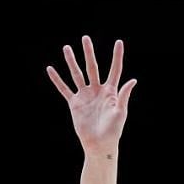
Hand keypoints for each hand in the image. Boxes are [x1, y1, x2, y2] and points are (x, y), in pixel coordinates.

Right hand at [46, 36, 135, 155]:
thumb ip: (124, 95)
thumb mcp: (120, 112)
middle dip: (88, 53)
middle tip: (85, 38)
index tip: (118, 42)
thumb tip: (132, 80)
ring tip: (66, 48)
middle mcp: (97, 90)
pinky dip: (57, 80)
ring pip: (77, 75)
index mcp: (110, 91)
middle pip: (92, 67)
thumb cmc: (113, 131)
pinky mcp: (75, 104)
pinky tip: (50, 69)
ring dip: (71, 62)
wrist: (99, 144)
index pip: (115, 69)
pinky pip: (64, 89)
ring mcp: (85, 96)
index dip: (117, 56)